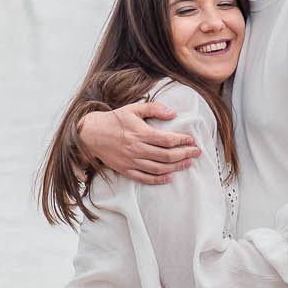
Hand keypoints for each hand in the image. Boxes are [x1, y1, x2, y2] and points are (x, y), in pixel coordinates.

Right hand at [76, 101, 199, 184]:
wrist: (90, 134)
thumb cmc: (113, 120)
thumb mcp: (133, 108)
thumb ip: (154, 108)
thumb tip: (172, 113)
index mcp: (140, 133)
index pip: (167, 139)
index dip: (182, 141)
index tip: (192, 140)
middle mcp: (137, 148)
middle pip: (167, 155)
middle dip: (185, 154)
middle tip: (196, 153)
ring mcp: (131, 161)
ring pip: (158, 168)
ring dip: (176, 167)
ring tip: (187, 164)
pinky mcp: (125, 169)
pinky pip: (144, 178)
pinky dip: (158, 179)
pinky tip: (169, 177)